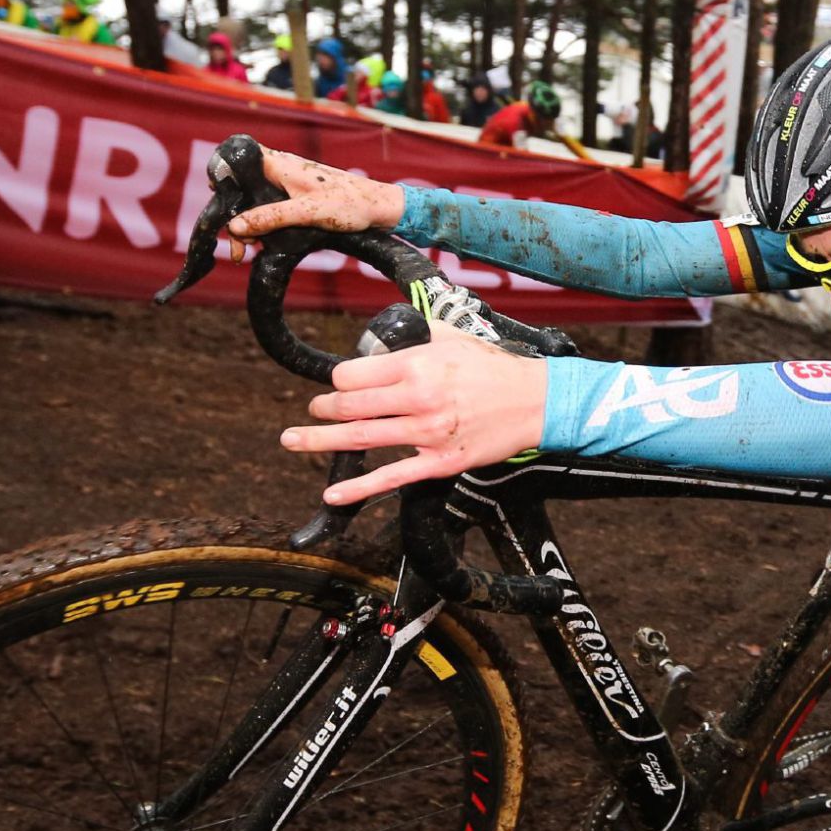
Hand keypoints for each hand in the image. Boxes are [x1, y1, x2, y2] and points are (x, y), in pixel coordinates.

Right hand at [227, 147, 404, 239]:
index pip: (240, 157)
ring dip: (249, 225)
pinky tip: (263, 246)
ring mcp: (289, 185)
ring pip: (256, 202)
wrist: (379, 210)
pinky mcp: (297, 199)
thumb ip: (270, 218)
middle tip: (237, 244)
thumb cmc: (348, 204)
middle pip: (244, 187)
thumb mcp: (306, 213)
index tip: (219, 200)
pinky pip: (271, 210)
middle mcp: (282, 170)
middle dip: (235, 214)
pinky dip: (264, 227)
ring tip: (247, 252)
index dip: (224, 174)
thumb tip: (235, 226)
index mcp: (280, 164)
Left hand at [280, 321, 547, 504]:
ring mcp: (427, 433)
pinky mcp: (439, 462)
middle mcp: (417, 397)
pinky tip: (333, 495)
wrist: (535, 402)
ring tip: (294, 440)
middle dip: (323, 407)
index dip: (339, 379)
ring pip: (361, 437)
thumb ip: (415, 336)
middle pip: (350, 405)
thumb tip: (384, 337)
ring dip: (320, 440)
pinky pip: (391, 477)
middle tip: (313, 409)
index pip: (354, 373)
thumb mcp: (452, 337)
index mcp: (417, 364)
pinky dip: (358, 488)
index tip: (340, 383)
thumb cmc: (495, 369)